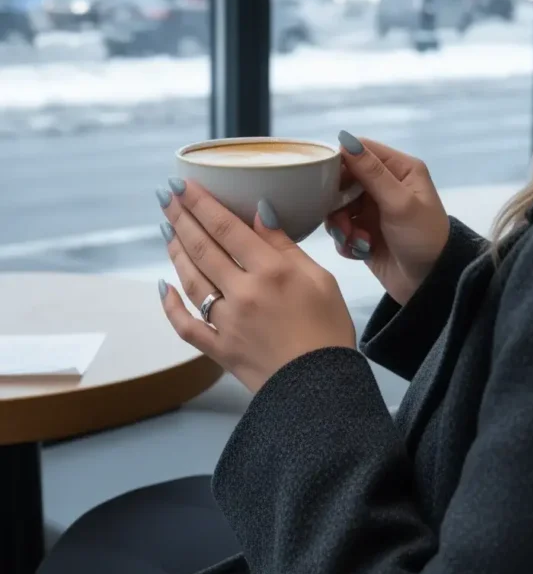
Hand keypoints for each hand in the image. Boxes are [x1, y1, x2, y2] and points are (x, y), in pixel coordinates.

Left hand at [156, 179, 355, 393]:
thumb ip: (285, 245)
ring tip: (168, 230)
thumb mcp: (320, 278)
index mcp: (270, 271)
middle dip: (181, 218)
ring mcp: (227, 322)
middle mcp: (243, 293)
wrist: (322, 389)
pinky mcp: (220, 349)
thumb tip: (259, 212)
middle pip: (203, 248)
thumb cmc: (329, 332)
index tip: (182, 184)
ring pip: (191, 280)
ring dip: (176, 252)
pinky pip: (186, 326)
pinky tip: (163, 287)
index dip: (200, 202)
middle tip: (165, 196)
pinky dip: (171, 307)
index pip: (226, 227)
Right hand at [326, 132, 449, 306]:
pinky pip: (341, 230)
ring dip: (341, 225)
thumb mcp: (399, 203)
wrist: (430, 285)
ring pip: (338, 207)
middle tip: (343, 221)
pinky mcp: (364, 233)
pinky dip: (346, 240)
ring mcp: (373, 210)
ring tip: (354, 240)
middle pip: (343, 180)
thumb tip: (345, 138)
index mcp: (399, 169)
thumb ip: (371, 172)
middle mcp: (385, 186)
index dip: (340, 163)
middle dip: (338, 202)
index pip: (360, 151)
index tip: (327, 181)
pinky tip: (360, 251)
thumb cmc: (422, 237)